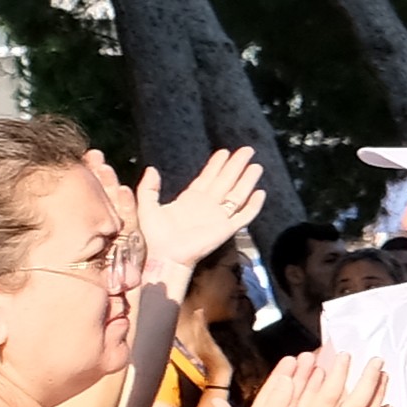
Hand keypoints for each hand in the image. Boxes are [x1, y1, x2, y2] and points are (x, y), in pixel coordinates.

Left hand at [134, 154, 268, 294]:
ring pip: (237, 194)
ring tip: (256, 166)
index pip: (208, 177)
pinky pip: (243, 216)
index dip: (216, 164)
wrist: (165, 257)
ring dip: (247, 180)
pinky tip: (260, 193)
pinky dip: (253, 206)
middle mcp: (208, 205)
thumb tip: (152, 169)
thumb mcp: (147, 207)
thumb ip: (148, 188)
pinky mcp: (226, 229)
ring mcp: (219, 217)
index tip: (224, 151)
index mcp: (191, 199)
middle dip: (236, 165)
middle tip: (247, 150)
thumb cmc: (155, 236)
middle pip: (226, 180)